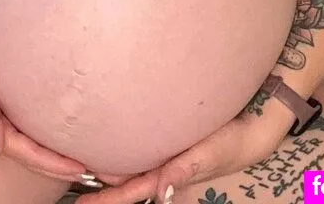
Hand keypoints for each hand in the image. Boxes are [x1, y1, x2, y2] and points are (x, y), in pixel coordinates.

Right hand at [0, 40, 89, 183]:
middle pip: (36, 154)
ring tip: (85, 156)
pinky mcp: (7, 102)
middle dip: (61, 166)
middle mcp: (1, 128)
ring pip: (35, 140)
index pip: (29, 154)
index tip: (80, 169)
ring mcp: (4, 116)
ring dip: (57, 152)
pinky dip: (48, 131)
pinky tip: (63, 130)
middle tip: (94, 172)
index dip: (54, 164)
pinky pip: (31, 122)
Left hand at [80, 106, 292, 203]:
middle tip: (71, 185)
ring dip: (110, 169)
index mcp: (169, 175)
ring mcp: (166, 154)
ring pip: (133, 165)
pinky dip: (126, 150)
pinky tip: (111, 142)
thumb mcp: (210, 154)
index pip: (132, 191)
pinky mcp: (171, 140)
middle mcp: (164, 168)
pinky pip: (143, 148)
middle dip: (101, 187)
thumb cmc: (232, 141)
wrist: (252, 126)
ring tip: (82, 166)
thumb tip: (161, 191)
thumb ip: (187, 169)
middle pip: (126, 181)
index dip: (108, 198)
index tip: (82, 203)